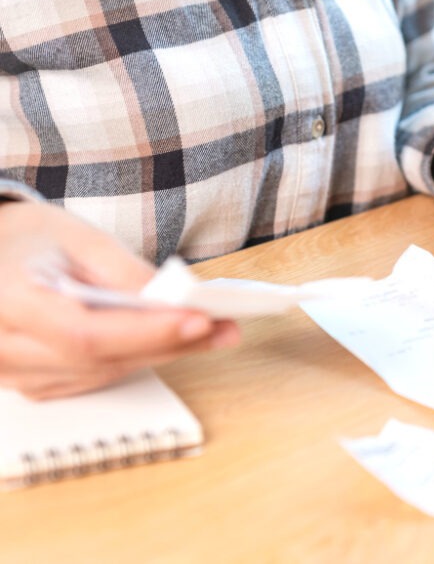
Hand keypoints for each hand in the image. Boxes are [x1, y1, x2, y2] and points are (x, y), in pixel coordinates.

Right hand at [0, 202, 239, 398]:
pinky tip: (171, 342)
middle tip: (224, 327)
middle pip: (100, 359)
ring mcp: (12, 374)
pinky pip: (94, 379)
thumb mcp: (76, 236)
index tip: (198, 320)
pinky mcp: (33, 384)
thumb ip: (124, 271)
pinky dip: (136, 359)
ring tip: (212, 332)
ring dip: (161, 354)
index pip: (84, 334)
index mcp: (6, 301)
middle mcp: (1, 349)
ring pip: (103, 374)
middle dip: (169, 343)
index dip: (146, 333)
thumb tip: (173, 301)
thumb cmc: (28, 239)